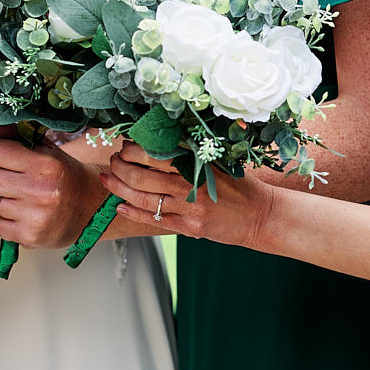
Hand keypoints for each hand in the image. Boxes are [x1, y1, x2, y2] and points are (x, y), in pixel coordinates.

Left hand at [0, 137, 111, 247]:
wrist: (88, 206)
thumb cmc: (58, 171)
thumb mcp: (39, 145)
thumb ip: (1, 135)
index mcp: (44, 164)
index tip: (4, 158)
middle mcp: (40, 190)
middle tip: (4, 177)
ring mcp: (34, 216)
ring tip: (9, 194)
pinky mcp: (28, 237)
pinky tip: (13, 211)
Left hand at [100, 143, 274, 247]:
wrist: (261, 216)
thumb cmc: (239, 186)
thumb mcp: (217, 162)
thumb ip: (190, 154)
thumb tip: (156, 142)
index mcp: (197, 164)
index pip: (155, 153)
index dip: (133, 149)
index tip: (125, 146)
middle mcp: (190, 184)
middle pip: (142, 175)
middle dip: (120, 166)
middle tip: (113, 161)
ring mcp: (189, 208)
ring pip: (143, 197)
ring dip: (119, 187)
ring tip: (107, 179)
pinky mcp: (190, 227)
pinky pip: (154, 220)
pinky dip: (133, 213)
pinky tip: (119, 206)